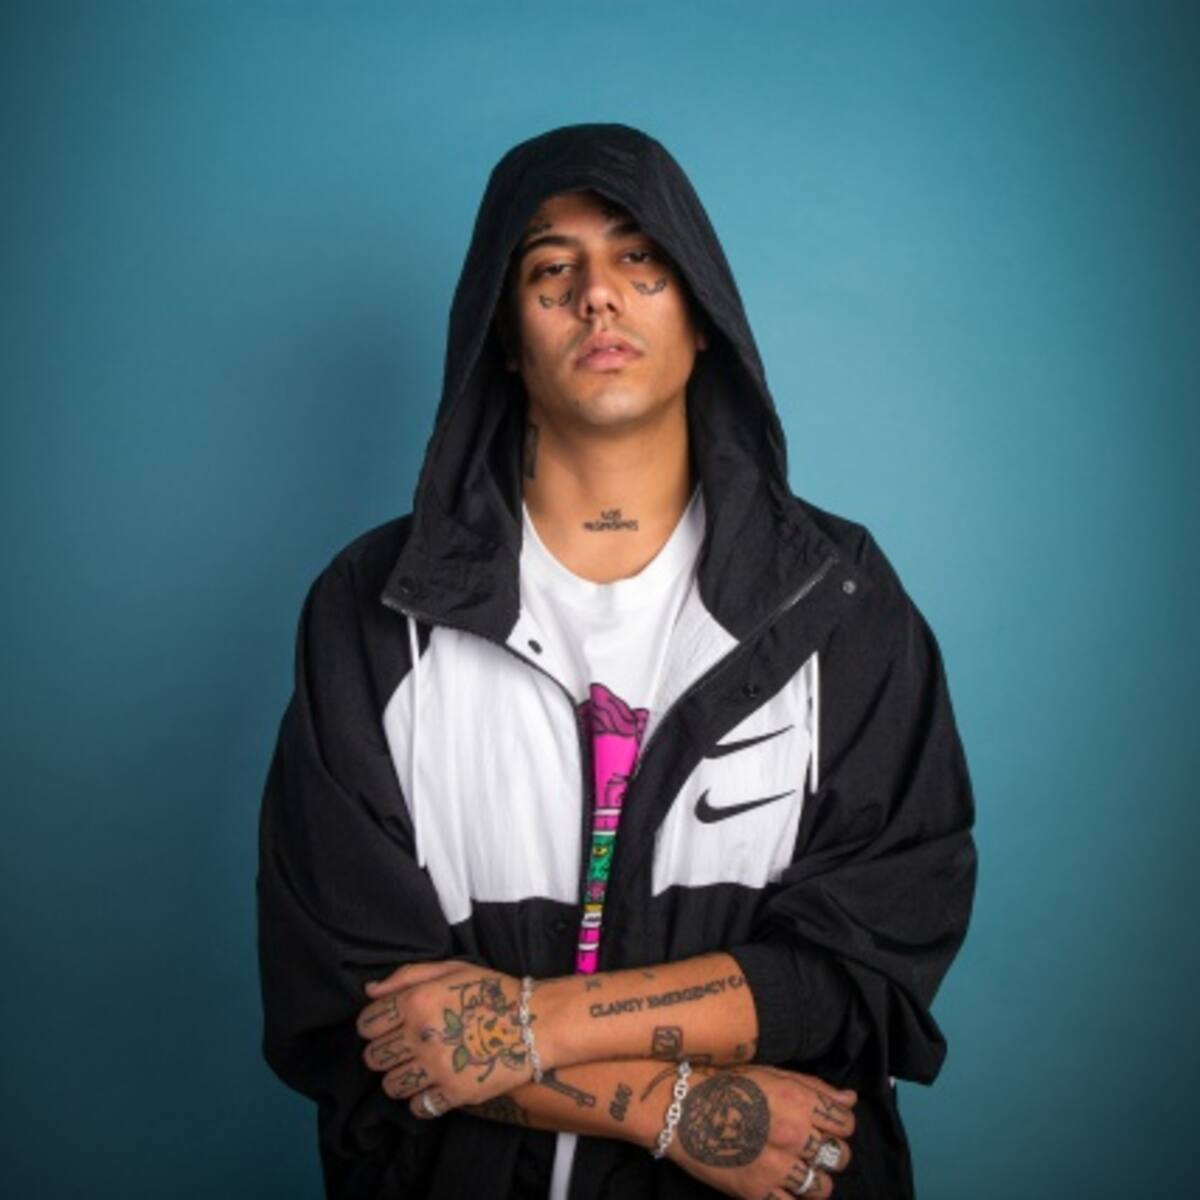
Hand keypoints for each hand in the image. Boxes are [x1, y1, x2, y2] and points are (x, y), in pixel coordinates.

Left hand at [357, 960, 533, 1117]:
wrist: (535, 1020)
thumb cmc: (491, 991)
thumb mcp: (451, 969)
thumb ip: (407, 976)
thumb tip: (369, 990)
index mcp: (417, 1000)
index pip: (367, 1023)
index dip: (373, 1025)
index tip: (386, 1027)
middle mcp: (422, 1035)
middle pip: (373, 1057)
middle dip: (382, 1052)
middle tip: (403, 1048)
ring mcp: (437, 1067)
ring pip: (390, 1085)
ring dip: (398, 1078)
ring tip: (417, 1068)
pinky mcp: (454, 1093)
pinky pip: (418, 1107)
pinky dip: (421, 1100)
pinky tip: (433, 1085)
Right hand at [658, 1064, 856, 1198]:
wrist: (679, 1107)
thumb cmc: (724, 1083)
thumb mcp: (770, 1073)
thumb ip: (813, 1087)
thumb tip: (849, 1099)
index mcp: (797, 1101)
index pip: (845, 1123)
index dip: (841, 1125)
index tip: (829, 1127)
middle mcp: (792, 1134)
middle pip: (839, 1156)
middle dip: (831, 1152)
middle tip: (814, 1149)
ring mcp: (776, 1167)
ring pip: (822, 1187)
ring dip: (816, 1179)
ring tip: (800, 1171)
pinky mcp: (756, 1192)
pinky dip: (792, 1198)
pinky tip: (784, 1187)